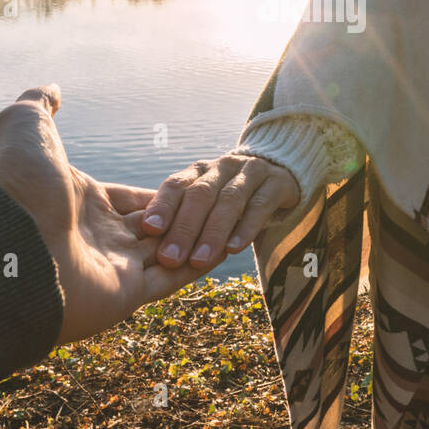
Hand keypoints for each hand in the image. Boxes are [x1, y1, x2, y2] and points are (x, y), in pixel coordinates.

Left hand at [0, 85, 205, 345]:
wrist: (7, 240)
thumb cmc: (14, 182)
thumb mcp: (24, 125)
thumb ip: (40, 103)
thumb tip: (54, 89)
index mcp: (80, 202)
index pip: (130, 199)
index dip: (160, 195)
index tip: (191, 186)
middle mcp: (96, 237)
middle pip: (152, 228)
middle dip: (183, 219)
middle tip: (218, 207)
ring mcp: (110, 269)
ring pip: (166, 254)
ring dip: (195, 243)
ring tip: (230, 229)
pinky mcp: (124, 295)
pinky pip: (169, 282)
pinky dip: (196, 269)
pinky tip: (223, 253)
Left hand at [144, 155, 299, 269]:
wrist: (279, 173)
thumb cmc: (231, 197)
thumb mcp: (207, 200)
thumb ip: (184, 216)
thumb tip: (148, 248)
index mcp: (199, 171)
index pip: (176, 184)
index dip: (162, 205)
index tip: (150, 229)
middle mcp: (222, 168)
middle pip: (201, 194)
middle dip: (184, 228)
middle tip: (170, 258)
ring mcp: (251, 173)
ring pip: (229, 200)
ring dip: (213, 232)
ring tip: (199, 260)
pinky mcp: (277, 184)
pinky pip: (260, 205)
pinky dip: (246, 227)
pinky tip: (234, 248)